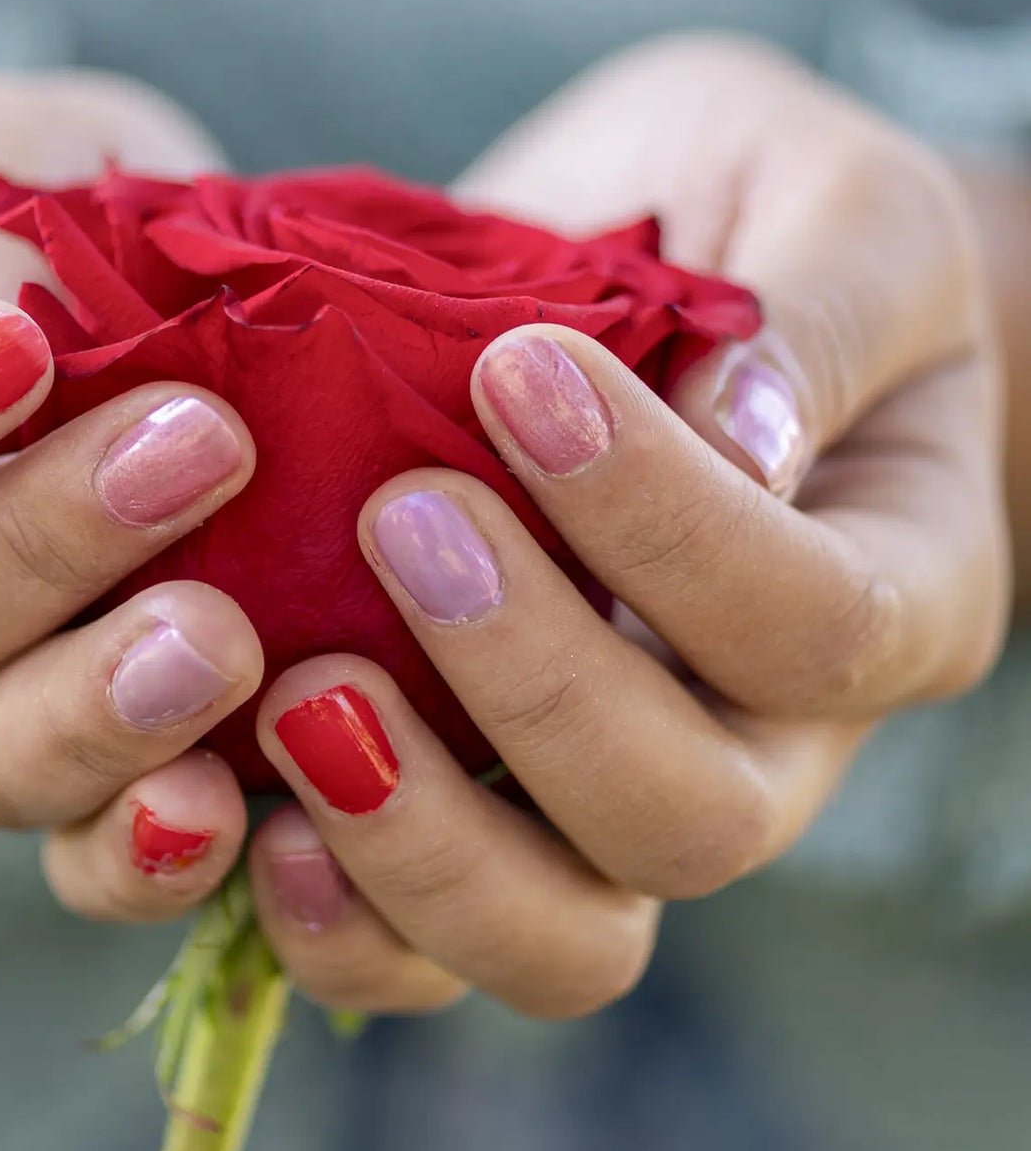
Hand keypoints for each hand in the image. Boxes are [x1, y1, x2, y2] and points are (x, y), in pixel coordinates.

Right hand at [0, 73, 267, 918]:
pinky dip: (151, 848)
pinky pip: (80, 855)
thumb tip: (51, 368)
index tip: (11, 354)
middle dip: (25, 552)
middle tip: (195, 446)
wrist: (134, 287)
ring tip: (223, 637)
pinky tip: (230, 801)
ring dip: (95, 710)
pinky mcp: (72, 766)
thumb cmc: (20, 200)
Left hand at [240, 36, 1010, 1016]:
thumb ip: (812, 312)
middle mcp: (773, 737)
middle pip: (687, 821)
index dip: (666, 525)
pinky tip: (253, 819)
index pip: (810, 620)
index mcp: (896, 585)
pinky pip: (427, 948)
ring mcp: (620, 798)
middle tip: (399, 519)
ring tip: (300, 703)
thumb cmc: (767, 213)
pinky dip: (339, 919)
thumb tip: (738, 436)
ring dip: (421, 845)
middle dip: (534, 689)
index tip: (524, 373)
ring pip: (563, 939)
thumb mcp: (829, 202)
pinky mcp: (486, 814)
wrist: (681, 262)